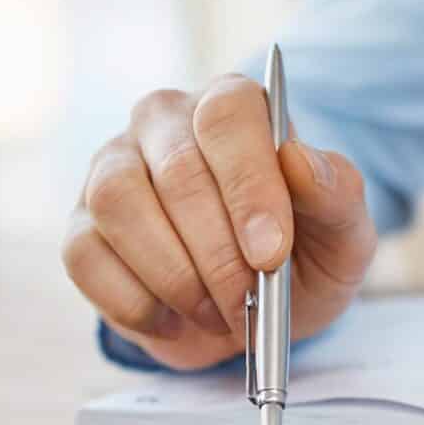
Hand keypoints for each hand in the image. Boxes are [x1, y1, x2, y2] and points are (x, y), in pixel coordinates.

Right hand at [63, 76, 377, 369]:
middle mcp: (163, 123)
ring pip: (117, 202)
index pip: (227, 115)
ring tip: (213, 312)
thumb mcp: (342, 236)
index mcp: (231, 105)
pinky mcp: (81, 225)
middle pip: (176, 169)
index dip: (248, 185)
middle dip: (217, 251)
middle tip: (247, 303)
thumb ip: (336, 194)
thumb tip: (299, 161)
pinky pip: (84, 255)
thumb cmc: (299, 258)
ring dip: (172, 273)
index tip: (271, 253)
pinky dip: (133, 301)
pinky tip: (172, 319)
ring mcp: (112, 170)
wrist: (252, 310)